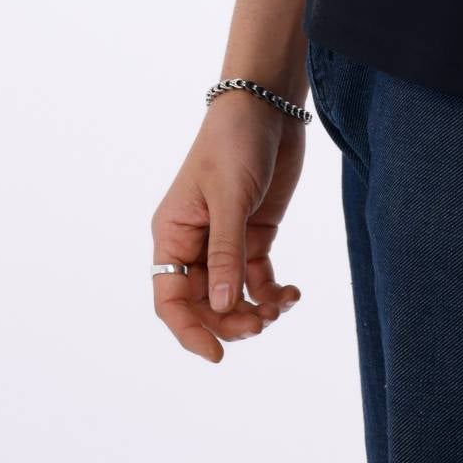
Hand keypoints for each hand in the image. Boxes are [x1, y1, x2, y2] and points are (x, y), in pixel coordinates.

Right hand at [151, 93, 305, 364]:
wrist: (268, 106)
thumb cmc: (235, 143)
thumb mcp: (230, 198)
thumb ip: (225, 253)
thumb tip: (220, 308)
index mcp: (172, 234)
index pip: (169, 299)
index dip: (188, 332)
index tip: (217, 355)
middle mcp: (194, 243)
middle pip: (203, 305)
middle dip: (231, 321)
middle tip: (262, 322)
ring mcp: (225, 241)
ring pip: (232, 297)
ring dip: (255, 311)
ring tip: (281, 305)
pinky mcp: (254, 235)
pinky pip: (257, 279)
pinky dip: (273, 293)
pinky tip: (293, 294)